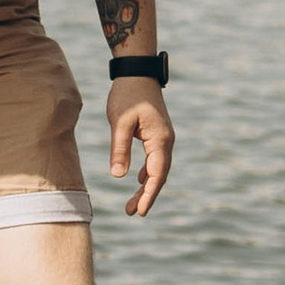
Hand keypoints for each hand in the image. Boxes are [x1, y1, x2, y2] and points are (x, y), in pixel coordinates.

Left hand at [106, 77, 174, 216]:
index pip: (156, 174)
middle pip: (159, 175)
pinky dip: (146, 173)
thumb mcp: (119, 122)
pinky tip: (137, 181)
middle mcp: (166, 141)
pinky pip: (154, 159)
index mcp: (159, 139)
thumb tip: (118, 176)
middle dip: (147, 195)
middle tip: (133, 212)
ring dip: (146, 186)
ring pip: (157, 168)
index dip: (149, 194)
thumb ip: (119, 149)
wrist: (137, 72)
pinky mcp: (156, 134)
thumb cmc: (127, 95)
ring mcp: (163, 138)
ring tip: (132, 204)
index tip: (141, 211)